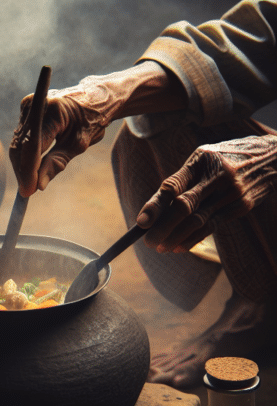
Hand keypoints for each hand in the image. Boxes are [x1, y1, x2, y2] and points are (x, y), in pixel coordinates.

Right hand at [9, 86, 110, 196]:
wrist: (94, 96)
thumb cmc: (92, 119)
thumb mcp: (78, 144)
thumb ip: (57, 163)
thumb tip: (39, 185)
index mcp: (53, 110)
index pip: (33, 146)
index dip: (28, 171)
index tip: (28, 191)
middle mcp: (36, 104)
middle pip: (21, 146)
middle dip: (22, 171)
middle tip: (28, 192)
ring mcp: (28, 105)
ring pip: (18, 144)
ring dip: (21, 166)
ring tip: (29, 184)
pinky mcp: (25, 110)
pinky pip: (21, 138)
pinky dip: (24, 156)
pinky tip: (29, 170)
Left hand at [136, 134, 276, 251]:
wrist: (272, 157)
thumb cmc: (225, 158)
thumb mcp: (203, 159)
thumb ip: (182, 179)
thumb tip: (155, 209)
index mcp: (201, 160)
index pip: (173, 186)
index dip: (155, 206)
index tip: (141, 223)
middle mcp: (216, 176)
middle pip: (184, 207)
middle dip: (163, 227)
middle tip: (148, 242)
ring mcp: (231, 192)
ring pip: (198, 220)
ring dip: (177, 237)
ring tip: (161, 248)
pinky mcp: (242, 205)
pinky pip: (213, 226)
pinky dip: (194, 238)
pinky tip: (180, 247)